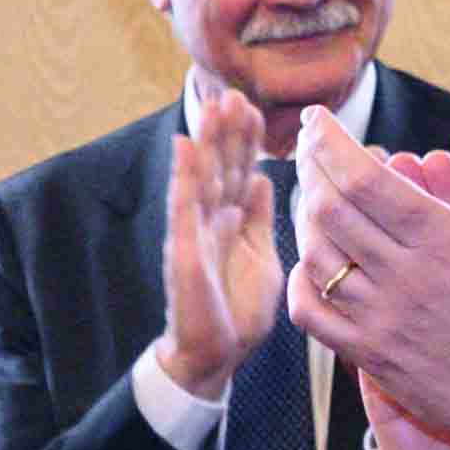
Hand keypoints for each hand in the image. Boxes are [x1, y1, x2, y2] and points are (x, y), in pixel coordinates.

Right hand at [153, 80, 285, 401]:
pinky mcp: (185, 250)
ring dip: (209, 139)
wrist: (214, 357)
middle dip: (228, 130)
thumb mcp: (261, 256)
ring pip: (204, 176)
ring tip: (214, 103)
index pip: (241, 170)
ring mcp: (195, 233)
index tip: (254, 105)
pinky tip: (185, 145)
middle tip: (235, 92)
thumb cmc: (236, 313)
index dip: (246, 139)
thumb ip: (259, 218)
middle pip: (221, 165)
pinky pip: (184, 207)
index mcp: (233, 222)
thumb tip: (264, 179)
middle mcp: (211, 221)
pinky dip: (184, 175)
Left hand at [288, 108, 449, 443]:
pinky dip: (300, 277)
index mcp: (445, 241)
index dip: (328, 142)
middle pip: (328, 209)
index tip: (316, 120)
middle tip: (306, 145)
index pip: (361, 179)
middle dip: (308, 167)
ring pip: (315, 255)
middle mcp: (403, 278)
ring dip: (304, 216)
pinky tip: (310, 258)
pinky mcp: (369, 356)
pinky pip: (311, 313)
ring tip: (312, 192)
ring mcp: (380, 320)